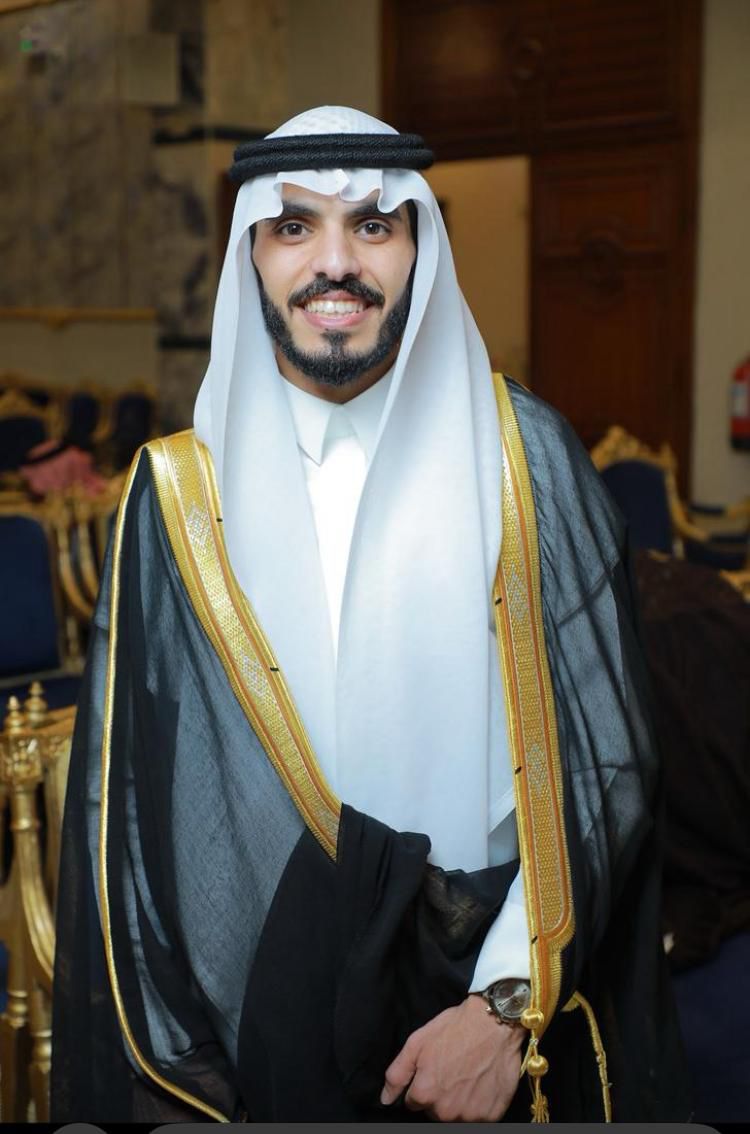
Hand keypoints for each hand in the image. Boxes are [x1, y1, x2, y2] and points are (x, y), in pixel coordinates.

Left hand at [380, 994, 524, 1121]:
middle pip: (435, 1111)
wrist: (494, 1023)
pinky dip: (478, 1104)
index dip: (423, 1084)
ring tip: (467, 1075)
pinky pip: (478, 1117)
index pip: (414, 1102)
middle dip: (439, 1094)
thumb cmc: (455, 1029)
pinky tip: (480, 1083)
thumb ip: (397, 1074)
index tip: (434, 1069)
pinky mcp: (491, 1116)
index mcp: (425, 1093)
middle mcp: (446, 1111)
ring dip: (458, 1101)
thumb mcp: (417, 1042)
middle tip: (451, 1070)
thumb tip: (385, 1099)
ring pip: (455, 1116)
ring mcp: (469, 1115)